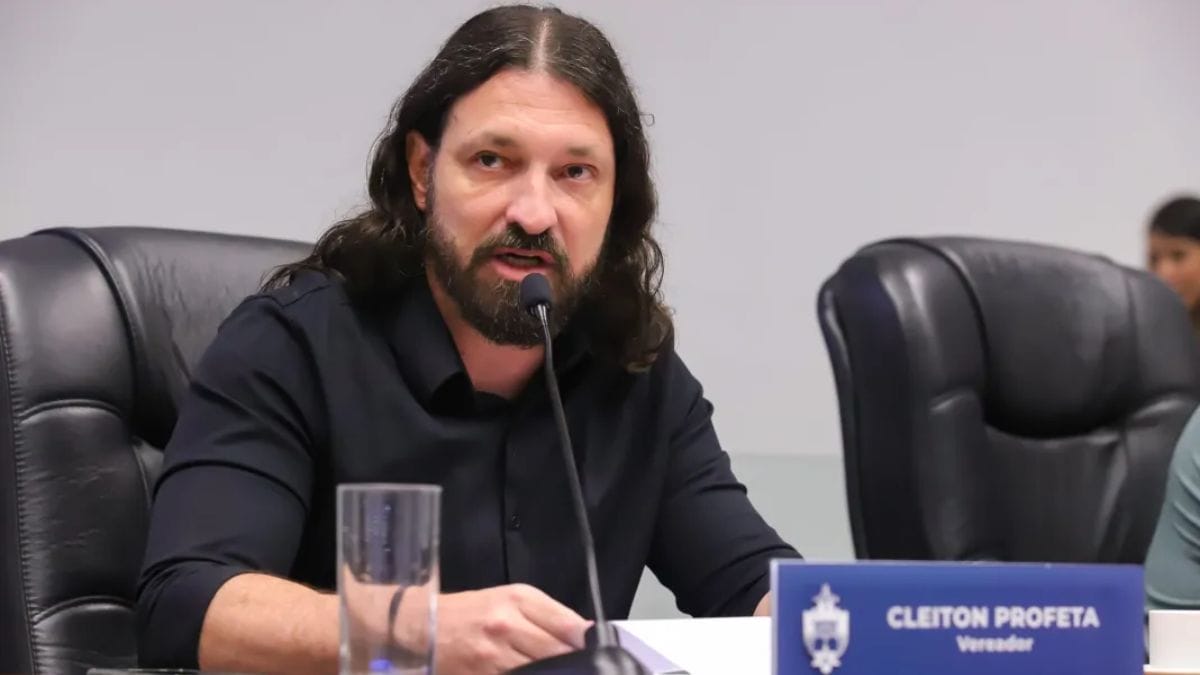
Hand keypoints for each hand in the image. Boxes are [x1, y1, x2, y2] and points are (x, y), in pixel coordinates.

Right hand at [433, 583, 589, 674]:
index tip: (592, 651)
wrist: (419, 627)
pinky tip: (528, 673)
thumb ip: (551, 614)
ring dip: (550, 672)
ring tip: (550, 669)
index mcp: (518, 600)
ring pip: (540, 672)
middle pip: (558, 654)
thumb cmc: (470, 611)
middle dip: (571, 663)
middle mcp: (505, 626)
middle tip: (574, 666)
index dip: (586, 643)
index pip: (569, 627)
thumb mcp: (510, 599)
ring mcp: (491, 657)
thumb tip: (588, 633)